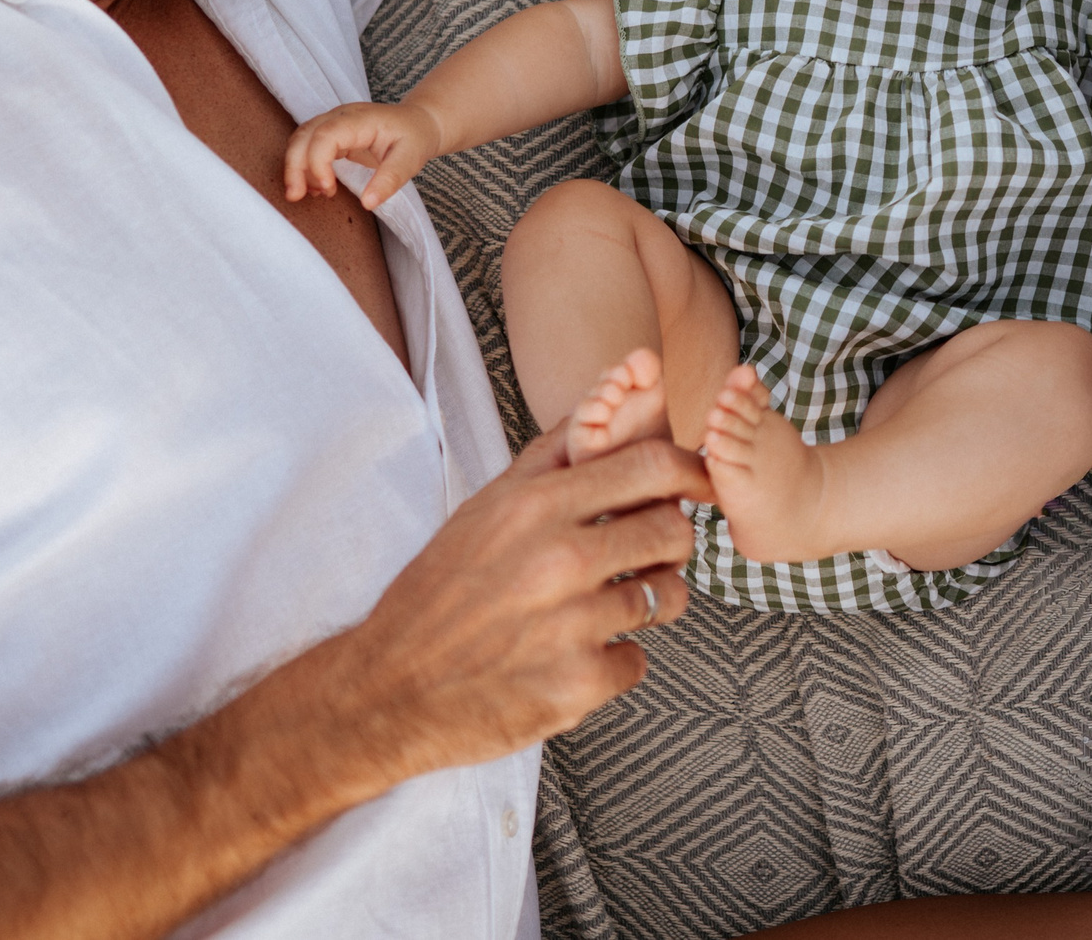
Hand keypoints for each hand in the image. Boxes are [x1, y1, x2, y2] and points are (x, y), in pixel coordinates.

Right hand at [284, 100, 442, 208]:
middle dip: (295, 167)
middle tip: (297, 196)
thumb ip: (390, 180)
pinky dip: (304, 166)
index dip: (318, 163)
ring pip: (300, 140)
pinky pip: (307, 146)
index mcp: (360, 120)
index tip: (328, 190)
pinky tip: (315, 188)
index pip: (325, 135)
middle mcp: (341, 116)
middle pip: (304, 135)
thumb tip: (367, 203)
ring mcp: (333, 122)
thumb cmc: (416, 137)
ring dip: (296, 168)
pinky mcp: (332, 134)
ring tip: (307, 194)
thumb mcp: (411, 159)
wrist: (419, 123)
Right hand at [303, 428, 709, 793]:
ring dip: (649, 601)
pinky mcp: (577, 685)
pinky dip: (614, 661)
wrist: (389, 690)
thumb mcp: (484, 508)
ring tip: (610, 606)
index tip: (702, 484)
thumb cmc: (438, 593)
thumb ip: (550, 458)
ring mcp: (572, 626)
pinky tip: (574, 655)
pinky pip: (638, 661)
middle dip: (668, 542)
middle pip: (673, 531)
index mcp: (535, 507)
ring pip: (666, 597)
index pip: (651, 467)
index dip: (691, 472)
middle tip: (642, 555)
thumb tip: (605, 401)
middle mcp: (559, 561)